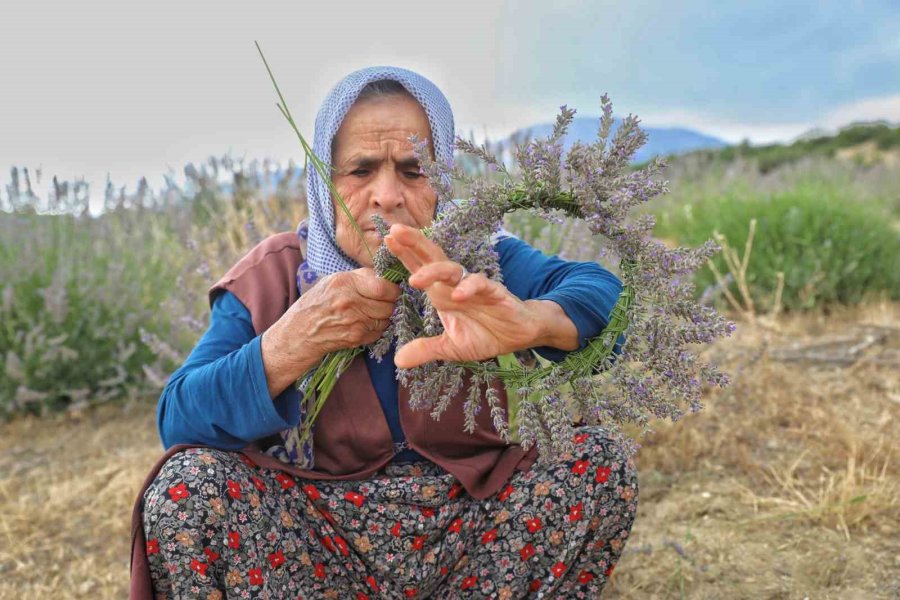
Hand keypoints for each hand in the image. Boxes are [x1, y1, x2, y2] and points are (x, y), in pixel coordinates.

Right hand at [260, 268, 399, 396]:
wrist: (298, 332)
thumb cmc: (316, 304)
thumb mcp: (333, 281)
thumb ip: (360, 277)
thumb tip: (385, 276)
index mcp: (345, 283)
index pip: (383, 287)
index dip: (393, 289)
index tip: (391, 290)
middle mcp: (350, 302)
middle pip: (388, 304)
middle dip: (389, 303)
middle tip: (383, 302)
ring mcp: (354, 322)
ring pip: (386, 319)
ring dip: (383, 317)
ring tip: (371, 313)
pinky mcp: (356, 338)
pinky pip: (378, 332)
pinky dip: (376, 329)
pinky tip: (363, 324)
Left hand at [384, 224, 577, 368]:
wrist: (519, 336)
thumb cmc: (485, 334)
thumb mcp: (451, 347)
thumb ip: (426, 350)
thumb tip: (398, 361)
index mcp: (441, 293)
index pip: (419, 268)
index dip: (404, 254)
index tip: (386, 240)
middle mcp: (454, 285)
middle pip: (432, 258)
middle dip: (414, 244)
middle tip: (395, 231)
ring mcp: (474, 287)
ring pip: (452, 269)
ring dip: (433, 271)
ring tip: (415, 279)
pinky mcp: (495, 293)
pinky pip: (481, 284)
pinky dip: (468, 288)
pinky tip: (457, 296)